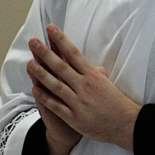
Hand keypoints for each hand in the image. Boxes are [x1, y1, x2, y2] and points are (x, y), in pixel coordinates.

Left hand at [26, 24, 141, 152]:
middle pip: (61, 66)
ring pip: (56, 85)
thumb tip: (93, 66)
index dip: (61, 40)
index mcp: (93, 76)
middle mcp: (85, 86)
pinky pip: (56, 106)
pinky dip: (45, 97)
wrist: (125, 124)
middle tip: (33, 41)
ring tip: (29, 63)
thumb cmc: (117, 103)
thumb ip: (97, 74)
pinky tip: (35, 89)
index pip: (74, 54)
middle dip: (46, 53)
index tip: (51, 29)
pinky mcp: (74, 117)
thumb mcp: (108, 83)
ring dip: (41, 74)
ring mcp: (78, 102)